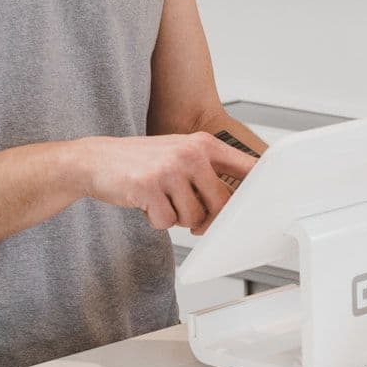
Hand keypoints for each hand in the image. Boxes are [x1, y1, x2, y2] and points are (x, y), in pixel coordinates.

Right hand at [77, 133, 256, 234]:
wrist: (95, 160)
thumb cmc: (141, 160)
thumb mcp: (179, 152)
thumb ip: (207, 170)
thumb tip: (235, 199)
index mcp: (202, 144)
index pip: (245, 166)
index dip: (260, 186)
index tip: (271, 200)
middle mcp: (190, 153)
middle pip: (222, 202)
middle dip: (209, 217)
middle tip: (193, 216)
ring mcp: (169, 170)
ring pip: (193, 216)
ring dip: (178, 218)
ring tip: (161, 200)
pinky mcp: (148, 188)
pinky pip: (167, 223)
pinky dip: (157, 221)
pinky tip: (146, 203)